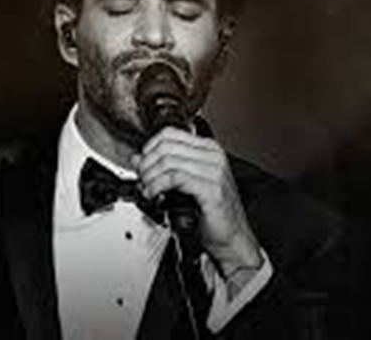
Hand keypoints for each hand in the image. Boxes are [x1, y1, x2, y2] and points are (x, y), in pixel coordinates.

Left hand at [134, 127, 263, 280]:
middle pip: (166, 146)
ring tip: (146, 189)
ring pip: (168, 161)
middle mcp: (213, 156)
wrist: (232, 238)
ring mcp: (215, 171)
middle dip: (147, 164)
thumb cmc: (211, 214)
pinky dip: (158, 185)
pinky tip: (153, 194)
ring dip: (150, 176)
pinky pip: (175, 178)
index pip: (170, 134)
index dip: (149, 147)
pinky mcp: (211, 188)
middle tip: (141, 179)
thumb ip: (163, 169)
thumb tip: (138, 159)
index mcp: (209, 150)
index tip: (142, 163)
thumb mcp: (184, 185)